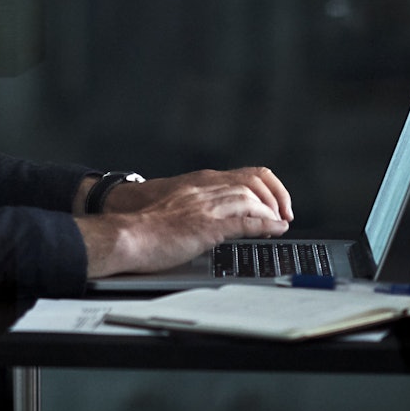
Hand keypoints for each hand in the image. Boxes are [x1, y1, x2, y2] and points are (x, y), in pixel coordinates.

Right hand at [77, 167, 292, 278]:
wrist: (126, 235)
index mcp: (198, 184)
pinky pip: (245, 222)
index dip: (266, 187)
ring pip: (252, 199)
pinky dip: (265, 225)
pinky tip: (275, 230)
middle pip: (253, 182)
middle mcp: (205, 189)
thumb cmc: (144, 228)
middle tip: (283, 214)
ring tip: (280, 224)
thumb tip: (217, 221)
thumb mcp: (175, 208)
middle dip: (275, 197)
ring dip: (272, 212)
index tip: (274, 203)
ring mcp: (206, 207)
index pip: (244, 175)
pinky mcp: (206, 226)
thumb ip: (197, 208)